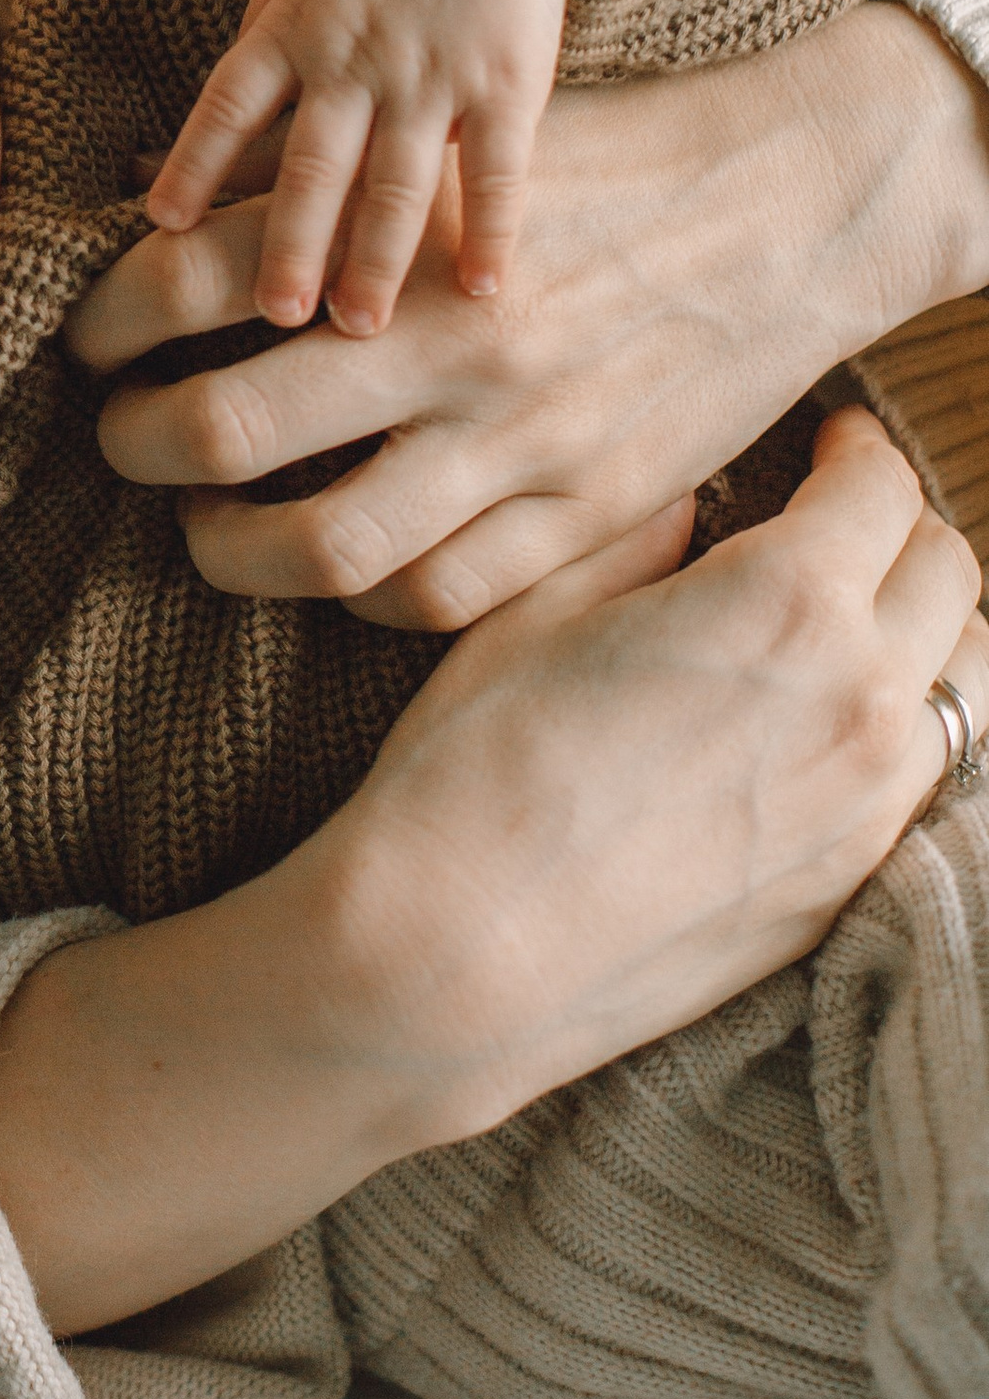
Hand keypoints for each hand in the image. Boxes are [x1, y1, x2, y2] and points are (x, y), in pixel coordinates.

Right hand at [0, 408, 988, 1333]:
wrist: (461, 953)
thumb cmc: (472, 769)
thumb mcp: (535, 613)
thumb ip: (634, 543)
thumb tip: (683, 511)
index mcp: (786, 601)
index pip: (879, 489)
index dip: (854, 451)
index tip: (829, 445)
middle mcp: (863, 696)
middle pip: (947, 572)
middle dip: (899, 527)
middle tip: (842, 521)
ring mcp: (872, 801)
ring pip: (964, 678)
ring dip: (926, 629)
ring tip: (857, 621)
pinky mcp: (850, 882)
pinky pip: (927, 775)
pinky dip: (906, 725)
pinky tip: (833, 723)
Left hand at [70, 2, 988, 627]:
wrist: (793, 205)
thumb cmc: (605, 161)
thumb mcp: (456, 143)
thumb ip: (316, 180)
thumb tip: (146, 190)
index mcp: (406, 229)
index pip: (191, 277)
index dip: (104, 318)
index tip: (86, 338)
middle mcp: (452, 341)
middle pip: (225, 426)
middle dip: (133, 442)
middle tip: (116, 435)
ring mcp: (522, 439)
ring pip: (318, 544)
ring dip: (222, 547)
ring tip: (198, 526)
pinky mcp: (587, 511)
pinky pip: (434, 594)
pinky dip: (355, 594)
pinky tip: (326, 559)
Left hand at [144, 0, 564, 331]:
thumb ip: (259, 33)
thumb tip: (210, 116)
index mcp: (295, 26)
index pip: (230, 102)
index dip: (196, 162)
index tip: (163, 226)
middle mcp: (357, 57)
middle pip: (314, 162)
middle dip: (292, 243)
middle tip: (275, 316)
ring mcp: (433, 73)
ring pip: (398, 179)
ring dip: (378, 258)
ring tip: (358, 328)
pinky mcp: (507, 80)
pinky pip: (498, 167)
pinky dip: (492, 229)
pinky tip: (483, 290)